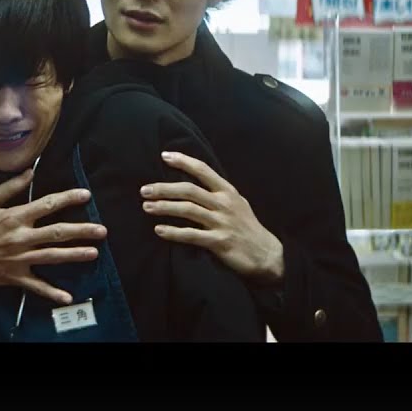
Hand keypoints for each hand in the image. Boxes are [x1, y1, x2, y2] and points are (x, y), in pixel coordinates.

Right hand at [0, 168, 106, 304]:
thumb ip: (11, 187)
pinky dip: (51, 292)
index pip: (47, 205)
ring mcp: (19, 258)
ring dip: (75, 255)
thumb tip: (30, 172)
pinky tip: (68, 297)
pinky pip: (36, 286)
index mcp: (15, 217)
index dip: (68, 199)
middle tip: (102, 230)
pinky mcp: (14, 276)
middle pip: (57, 233)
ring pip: (52, 257)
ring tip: (94, 253)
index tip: (86, 195)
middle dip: (82, 231)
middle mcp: (21, 237)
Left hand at [141, 151, 284, 284]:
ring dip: (165, 207)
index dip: (183, 161)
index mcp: (228, 191)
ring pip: (188, 210)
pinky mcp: (219, 242)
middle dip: (164, 188)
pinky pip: (192, 235)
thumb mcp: (237, 203)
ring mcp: (222, 223)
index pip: (203, 170)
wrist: (266, 254)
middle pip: (189, 190)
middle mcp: (224, 204)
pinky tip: (159, 230)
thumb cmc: (247, 227)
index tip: (165, 155)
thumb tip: (192, 185)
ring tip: (147, 207)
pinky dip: (173, 232)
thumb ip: (217, 194)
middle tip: (145, 190)